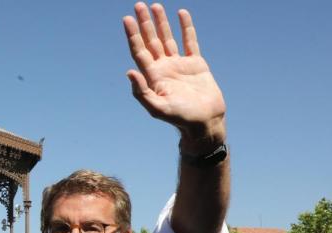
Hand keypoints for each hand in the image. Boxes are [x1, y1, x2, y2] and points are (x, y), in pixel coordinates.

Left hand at [123, 3, 225, 143]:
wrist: (204, 122)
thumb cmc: (180, 119)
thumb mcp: (158, 108)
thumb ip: (142, 92)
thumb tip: (129, 71)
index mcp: (153, 76)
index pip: (139, 51)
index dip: (133, 35)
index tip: (127, 19)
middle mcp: (163, 68)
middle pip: (151, 40)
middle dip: (144, 23)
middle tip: (138, 5)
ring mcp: (179, 64)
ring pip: (167, 38)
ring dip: (161, 22)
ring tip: (155, 5)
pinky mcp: (195, 64)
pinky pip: (189, 41)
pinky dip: (186, 27)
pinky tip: (181, 13)